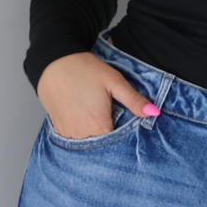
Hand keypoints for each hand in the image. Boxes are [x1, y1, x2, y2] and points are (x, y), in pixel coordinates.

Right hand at [36, 52, 158, 137]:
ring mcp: (69, 133)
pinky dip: (80, 131)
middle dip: (108, 135)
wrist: (53, 61)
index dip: (123, 136)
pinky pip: (74, 138)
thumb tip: (153, 113)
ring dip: (94, 134)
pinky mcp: (59, 129)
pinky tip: (83, 117)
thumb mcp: (113, 81)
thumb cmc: (84, 69)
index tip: (124, 126)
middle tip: (108, 116)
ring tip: (95, 115)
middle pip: (102, 145)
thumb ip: (134, 100)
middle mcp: (82, 134)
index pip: (117, 143)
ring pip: (88, 142)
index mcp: (99, 126)